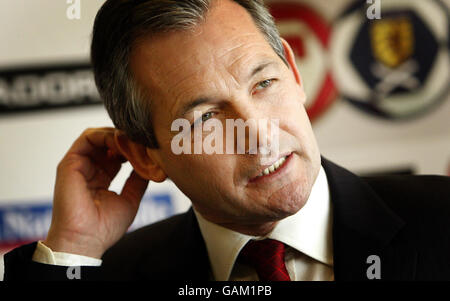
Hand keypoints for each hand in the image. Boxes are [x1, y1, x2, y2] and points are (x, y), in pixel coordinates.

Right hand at [43, 127, 148, 257]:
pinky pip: (88, 138)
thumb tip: (149, 165)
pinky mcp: (70, 162)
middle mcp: (90, 169)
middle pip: (109, 142)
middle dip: (127, 140)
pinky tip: (121, 143)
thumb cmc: (104, 227)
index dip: (132, 149)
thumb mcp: (130, 199)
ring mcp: (79, 164)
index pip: (118, 153)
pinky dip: (106, 136)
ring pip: (99, 136)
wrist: (86, 240)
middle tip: (143, 145)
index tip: (149, 152)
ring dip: (118, 136)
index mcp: (101, 177)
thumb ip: (138, 180)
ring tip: (133, 144)